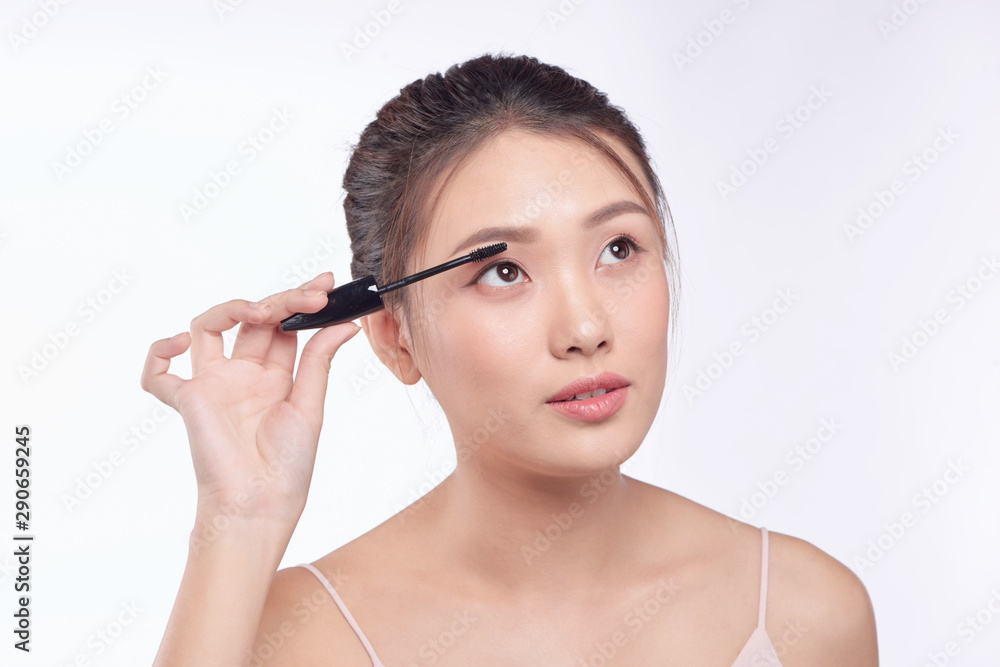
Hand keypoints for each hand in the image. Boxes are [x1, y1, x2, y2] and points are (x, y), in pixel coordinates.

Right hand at [140, 272, 360, 533]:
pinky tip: (179, 341)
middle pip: (254, 320)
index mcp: (275, 376)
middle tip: (313, 295)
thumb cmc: (288, 466)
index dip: (302, 302)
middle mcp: (243, 375)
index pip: (285, 327)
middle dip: (283, 301)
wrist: (261, 504)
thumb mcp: (310, 405)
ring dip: (233, 309)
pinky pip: (158, 375)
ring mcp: (214, 384)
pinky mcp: (189, 401)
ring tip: (263, 312)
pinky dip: (158, 353)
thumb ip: (318, 361)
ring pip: (208, 327)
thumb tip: (346, 323)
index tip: (326, 283)